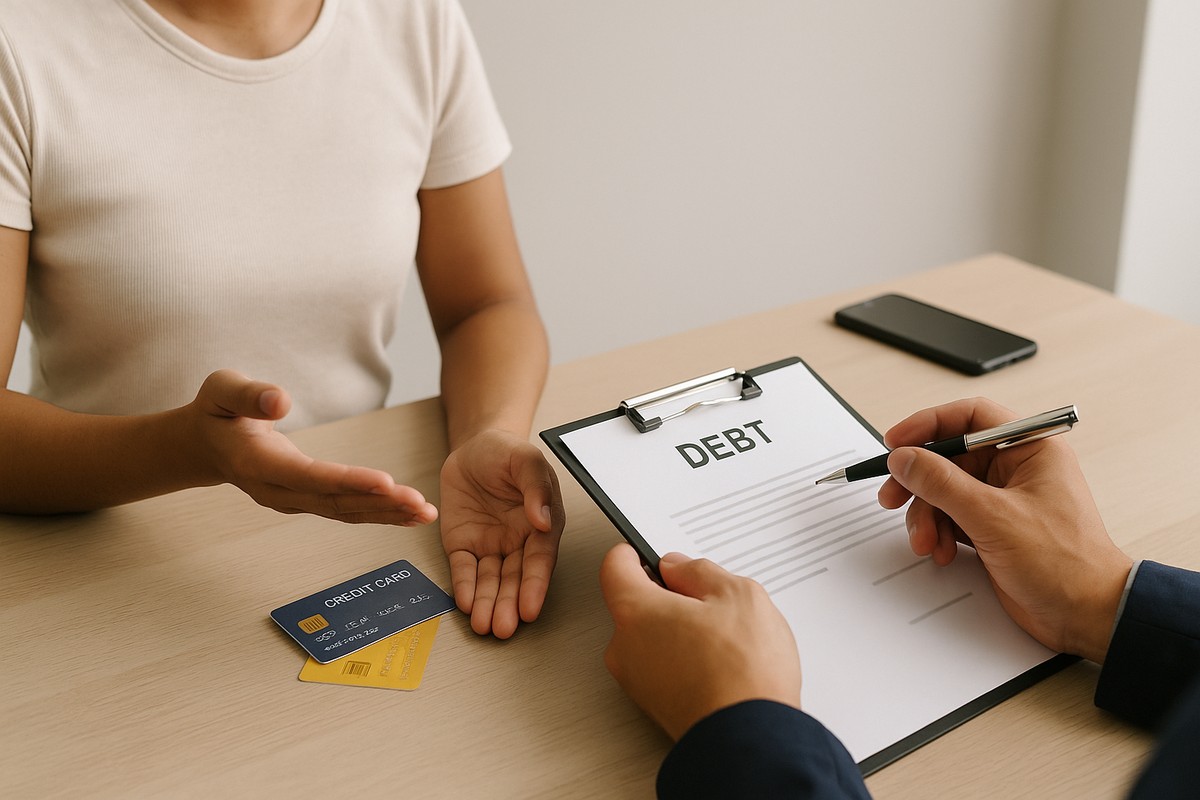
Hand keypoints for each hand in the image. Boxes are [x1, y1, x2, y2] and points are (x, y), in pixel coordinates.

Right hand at [188, 370, 437, 524]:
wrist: (205, 444)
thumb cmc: (217, 411)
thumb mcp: (221, 390)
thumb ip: (249, 394)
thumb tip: (281, 400)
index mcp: (257, 465)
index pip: (308, 476)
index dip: (348, 481)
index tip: (385, 482)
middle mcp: (278, 491)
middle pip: (335, 502)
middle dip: (381, 504)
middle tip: (420, 504)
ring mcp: (293, 500)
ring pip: (345, 512)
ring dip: (387, 514)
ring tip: (425, 513)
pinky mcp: (307, 500)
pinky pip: (346, 511)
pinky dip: (379, 514)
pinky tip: (409, 515)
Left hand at [438, 429, 564, 637]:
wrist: (474, 446)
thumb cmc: (506, 452)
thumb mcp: (526, 460)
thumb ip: (536, 486)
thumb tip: (543, 519)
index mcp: (541, 524)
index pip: (539, 560)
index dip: (535, 585)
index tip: (530, 608)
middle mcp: (518, 540)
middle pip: (515, 578)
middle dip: (509, 604)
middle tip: (504, 628)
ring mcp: (491, 545)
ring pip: (491, 580)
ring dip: (488, 603)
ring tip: (485, 626)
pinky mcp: (464, 544)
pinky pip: (464, 568)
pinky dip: (464, 586)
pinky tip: (465, 603)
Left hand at [599, 544, 801, 740]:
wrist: (750, 739)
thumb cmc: (742, 670)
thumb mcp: (737, 593)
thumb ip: (699, 571)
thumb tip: (678, 568)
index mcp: (635, 611)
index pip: (614, 566)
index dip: (635, 553)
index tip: (652, 552)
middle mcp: (624, 647)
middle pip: (635, 604)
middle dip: (668, 596)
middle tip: (708, 599)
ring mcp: (637, 681)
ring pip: (651, 637)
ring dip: (679, 630)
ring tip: (724, 637)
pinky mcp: (655, 705)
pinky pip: (662, 666)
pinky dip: (685, 658)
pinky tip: (720, 663)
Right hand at [877, 397, 1131, 662]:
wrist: (1087, 616)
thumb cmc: (1066, 564)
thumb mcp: (993, 517)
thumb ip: (942, 483)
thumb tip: (905, 458)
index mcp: (1029, 449)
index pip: (970, 417)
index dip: (929, 424)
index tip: (896, 442)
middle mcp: (1016, 469)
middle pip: (949, 458)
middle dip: (919, 481)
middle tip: (893, 496)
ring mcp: (1003, 500)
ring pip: (944, 491)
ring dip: (927, 515)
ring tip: (927, 541)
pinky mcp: (993, 528)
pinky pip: (951, 517)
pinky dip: (940, 532)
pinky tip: (942, 551)